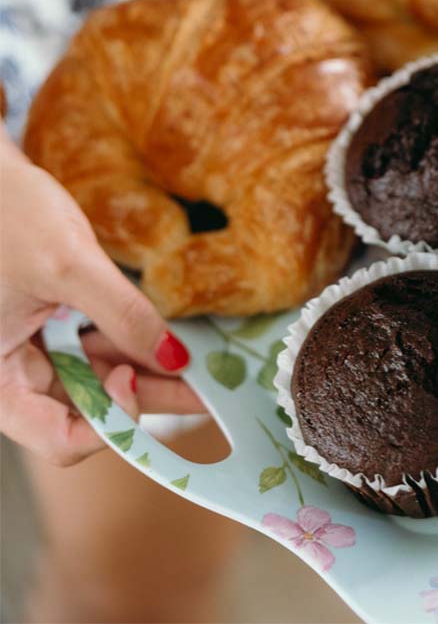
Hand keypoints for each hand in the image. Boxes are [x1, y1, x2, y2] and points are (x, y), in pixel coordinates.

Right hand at [1, 132, 203, 465]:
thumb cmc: (8, 211)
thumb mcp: (69, 264)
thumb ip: (122, 314)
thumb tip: (175, 359)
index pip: (58, 437)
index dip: (107, 420)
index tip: (136, 379)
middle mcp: (9, 374)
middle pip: (84, 411)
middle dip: (144, 399)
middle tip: (206, 394)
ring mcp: (29, 351)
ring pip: (94, 381)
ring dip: (144, 374)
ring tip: (201, 371)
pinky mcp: (46, 327)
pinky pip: (92, 348)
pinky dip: (128, 345)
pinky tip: (170, 342)